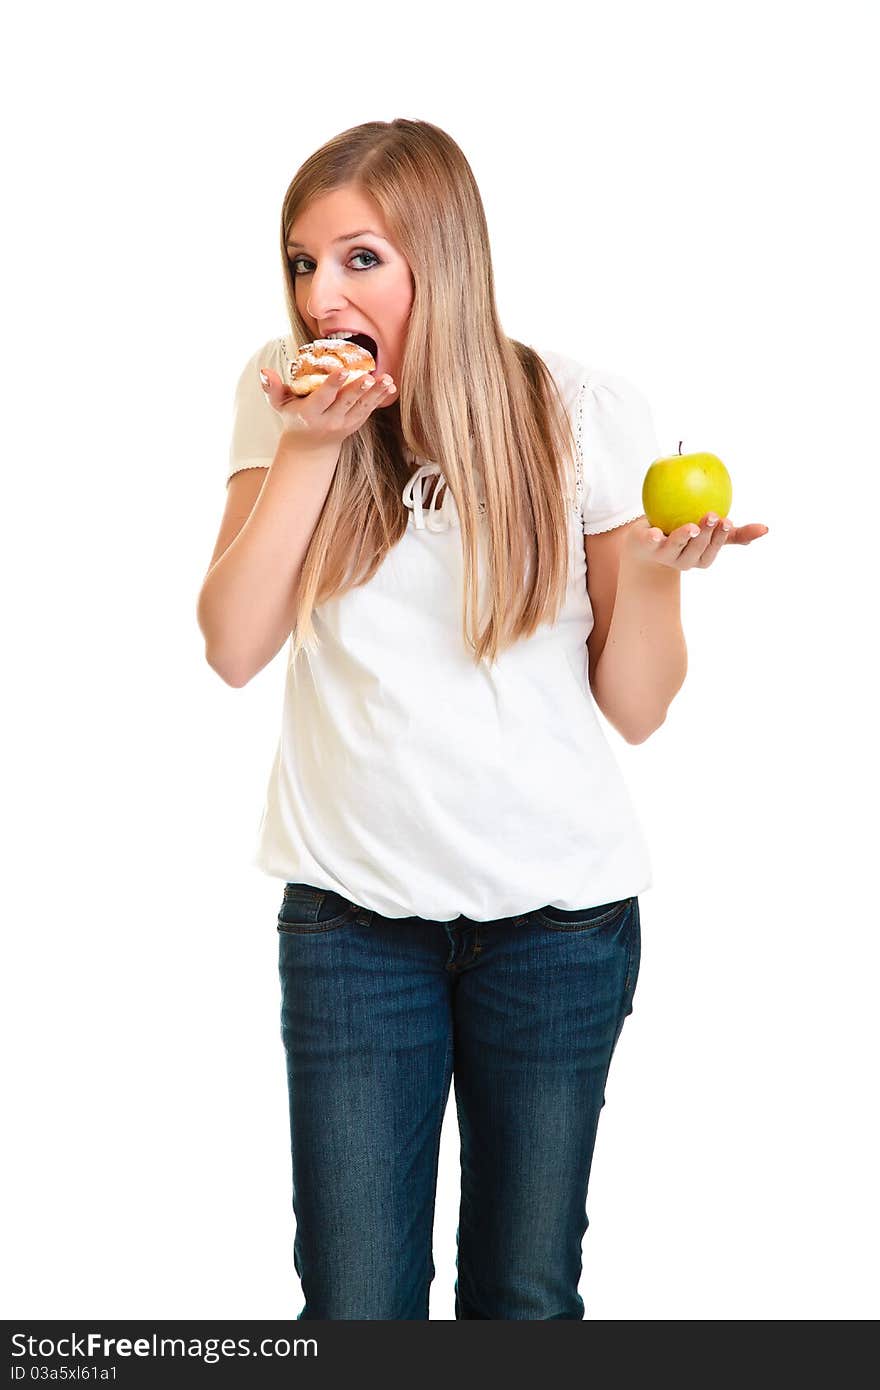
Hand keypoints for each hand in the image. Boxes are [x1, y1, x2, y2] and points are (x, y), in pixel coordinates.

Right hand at [258, 364, 396, 451]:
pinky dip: (380, 399)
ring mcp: (345, 424)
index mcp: (310, 413)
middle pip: (346, 403)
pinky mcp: (355, 424)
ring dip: (375, 393)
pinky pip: (369, 410)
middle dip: (358, 389)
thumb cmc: (293, 417)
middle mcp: (329, 420)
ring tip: (387, 380)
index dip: (333, 384)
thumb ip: (272, 388)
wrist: (310, 445)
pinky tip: (390, 387)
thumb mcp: (279, 405)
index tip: (342, 370)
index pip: (323, 397)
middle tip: (370, 376)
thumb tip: (265, 371)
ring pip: (362, 407)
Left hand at [624, 513, 769, 570]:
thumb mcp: (710, 532)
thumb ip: (734, 532)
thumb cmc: (684, 535)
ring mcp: (664, 555)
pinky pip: (649, 543)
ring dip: (684, 537)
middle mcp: (683, 561)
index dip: (720, 537)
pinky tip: (656, 533)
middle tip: (712, 515)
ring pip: (675, 548)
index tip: (727, 521)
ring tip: (692, 526)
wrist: (646, 542)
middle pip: (696, 550)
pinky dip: (652, 539)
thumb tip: (766, 529)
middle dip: (706, 535)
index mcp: (700, 558)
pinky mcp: (646, 546)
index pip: (713, 550)